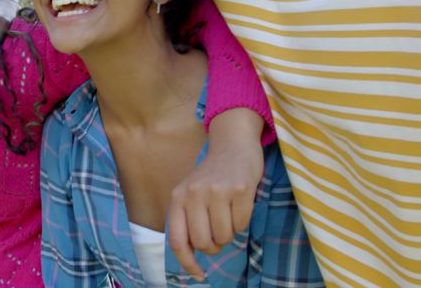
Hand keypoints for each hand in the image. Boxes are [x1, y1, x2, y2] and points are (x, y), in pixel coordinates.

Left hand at [167, 128, 262, 280]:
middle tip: (218, 232)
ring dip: (229, 232)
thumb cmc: (211, 176)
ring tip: (228, 213)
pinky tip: (239, 204)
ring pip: (225, 236)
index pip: (178, 240)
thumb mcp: (190, 194)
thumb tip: (192, 255)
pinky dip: (242, 221)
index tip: (198, 274)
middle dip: (214, 245)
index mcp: (178, 197)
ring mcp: (217, 191)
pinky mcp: (240, 190)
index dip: (187, 262)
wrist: (233, 145)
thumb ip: (187, 220)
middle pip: (204, 243)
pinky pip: (242, 224)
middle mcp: (194, 194)